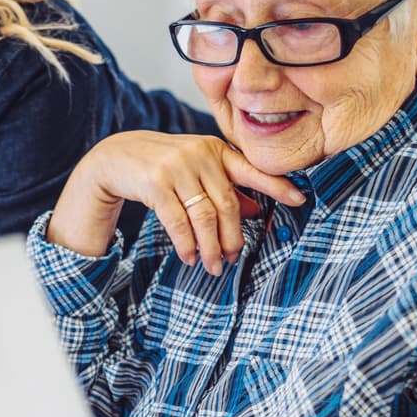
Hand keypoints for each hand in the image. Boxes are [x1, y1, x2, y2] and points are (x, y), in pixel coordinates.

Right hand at [48, 133, 305, 273]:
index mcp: (215, 150)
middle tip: (234, 259)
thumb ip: (224, 188)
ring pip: (204, 216)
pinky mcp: (155, 182)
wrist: (116, 157)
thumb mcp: (196, 172)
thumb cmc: (163, 168)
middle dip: (232, 238)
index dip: (277, 186)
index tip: (300, 200)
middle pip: (227, 205)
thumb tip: (256, 210)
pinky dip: (186, 243)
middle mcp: (200, 155)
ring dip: (210, 246)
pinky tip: (189, 257)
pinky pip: (178, 221)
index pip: (251, 170)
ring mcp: (177, 167)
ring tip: (213, 265)